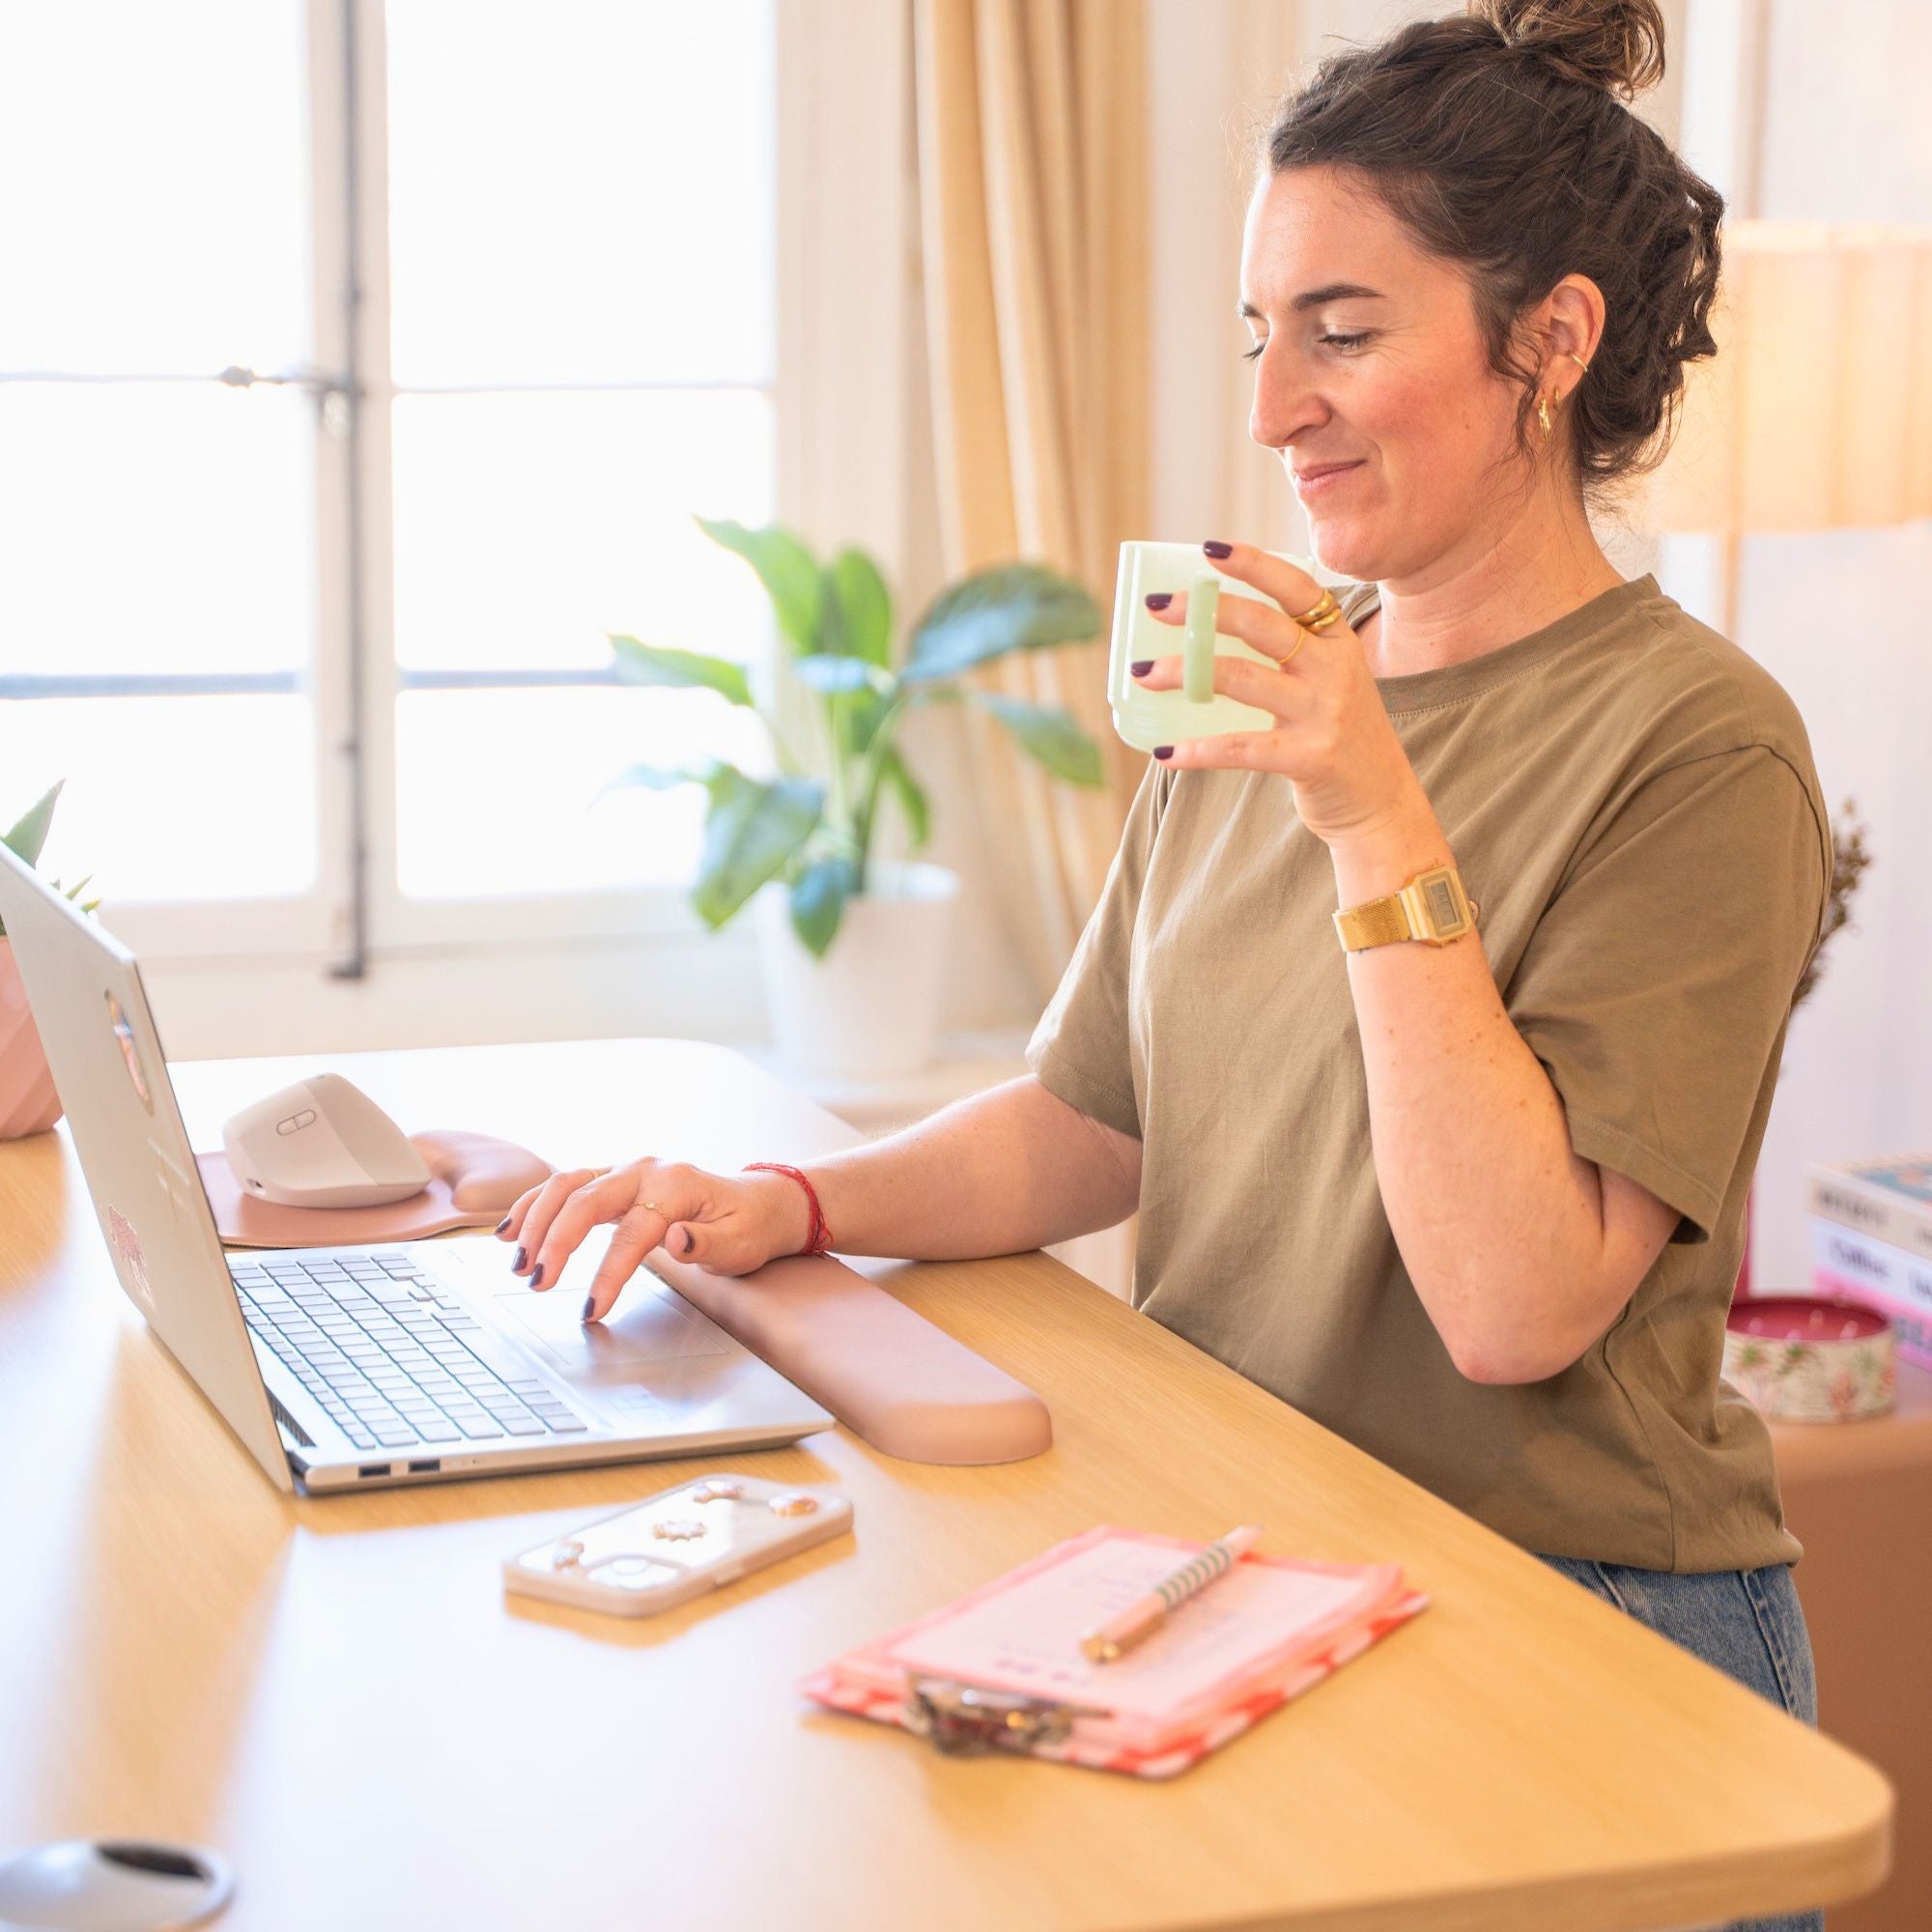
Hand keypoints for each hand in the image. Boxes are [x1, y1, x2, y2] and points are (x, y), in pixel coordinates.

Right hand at [494, 1158, 810, 1319]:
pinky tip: (510, 1231)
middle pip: (587, 1198)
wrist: (755, 1203)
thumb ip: (706, 1244)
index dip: (609, 1272)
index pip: (633, 1232)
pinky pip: (564, 1187)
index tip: (592, 1309)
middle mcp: (644, 1171)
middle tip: (537, 1282)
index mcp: (676, 1187)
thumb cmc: (746, 1227)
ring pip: (567, 1185)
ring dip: (536, 1221)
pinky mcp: (611, 1180)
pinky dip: (534, 1206)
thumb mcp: (739, 1244)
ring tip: (518, 1262)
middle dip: (556, 1241)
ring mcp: (624, 1171)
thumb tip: (679, 1240)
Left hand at [1131, 540, 1423, 845]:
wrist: (1382, 803)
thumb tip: (1200, 636)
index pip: (1297, 588)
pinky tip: (1164, 752)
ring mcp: (1325, 712)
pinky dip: (1197, 750)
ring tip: (1142, 672)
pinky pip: (1240, 748)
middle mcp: (1335, 668)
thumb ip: (1287, 656)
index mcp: (1337, 641)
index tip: (1209, 550)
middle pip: (1261, 624)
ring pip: (1241, 678)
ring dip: (1184, 672)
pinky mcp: (1311, 757)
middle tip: (1157, 606)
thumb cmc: (1338, 737)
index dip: (1254, 564)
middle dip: (1203, 611)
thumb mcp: (1328, 683)